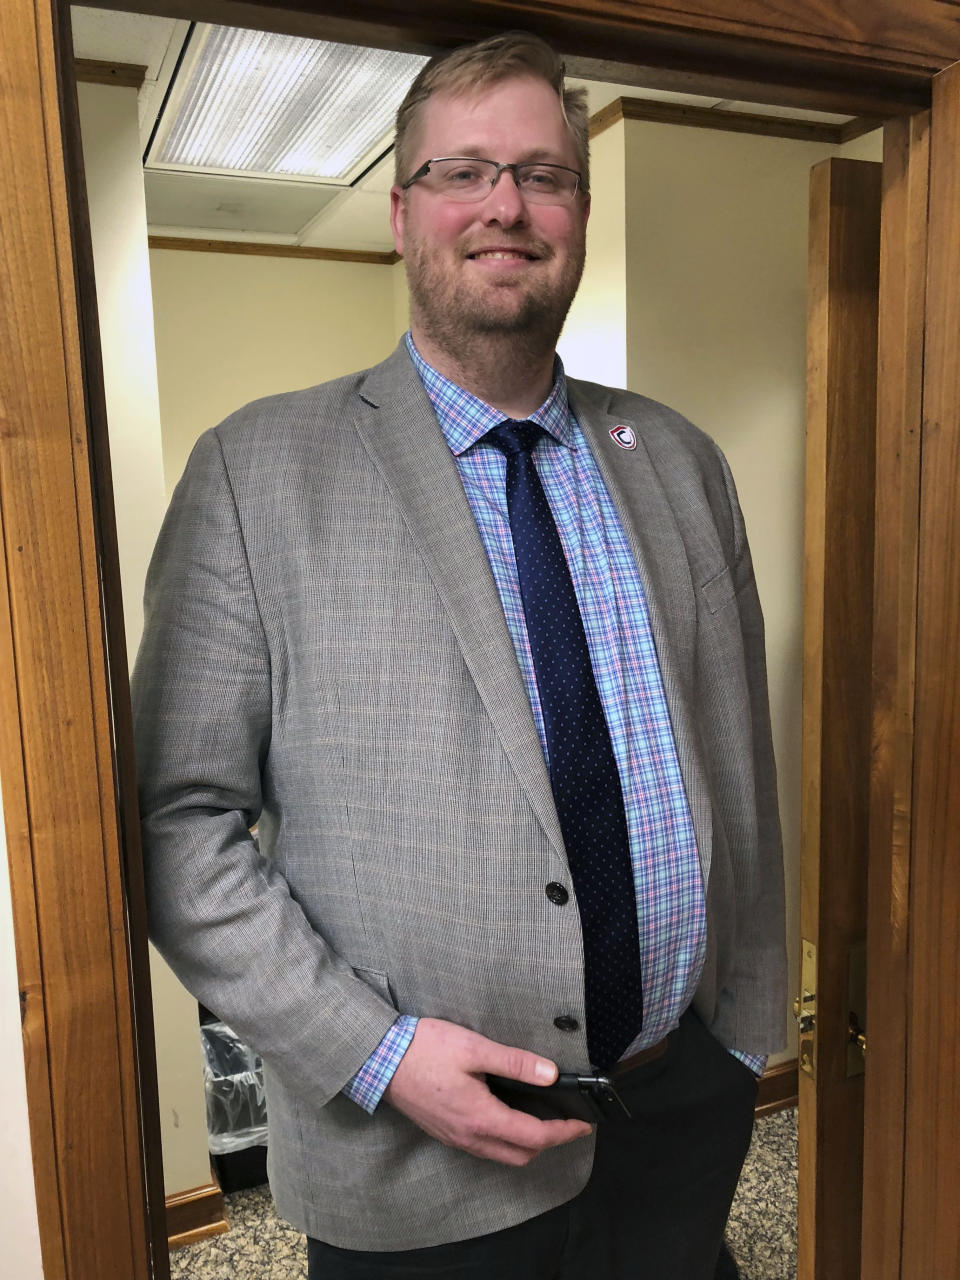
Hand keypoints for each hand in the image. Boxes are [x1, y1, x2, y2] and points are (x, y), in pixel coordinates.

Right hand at [383, 1017, 592, 1165]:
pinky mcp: (444, 1132)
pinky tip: (507, 1117)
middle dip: (549, 1143)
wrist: (378, 1060)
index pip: (534, 1137)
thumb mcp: (474, 1048)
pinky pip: (483, 1148)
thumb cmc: (424, 1050)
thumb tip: (551, 1074)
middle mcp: (469, 1136)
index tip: (583, 1124)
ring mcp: (455, 1138)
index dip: (563, 1132)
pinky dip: (505, 1141)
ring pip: (501, 1155)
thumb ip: (515, 1063)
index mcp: (480, 1117)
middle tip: (566, 1122)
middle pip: (520, 1155)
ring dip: (526, 1144)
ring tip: (542, 1120)